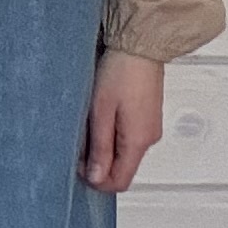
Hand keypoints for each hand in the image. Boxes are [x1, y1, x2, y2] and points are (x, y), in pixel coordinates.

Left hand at [79, 46, 164, 191]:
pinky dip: (113, 136)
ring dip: (104, 148)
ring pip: (124, 153)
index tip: (77, 165)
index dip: (96, 181)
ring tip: (89, 125)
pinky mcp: (147, 117)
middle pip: (122, 168)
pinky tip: (101, 118)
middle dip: (98, 164)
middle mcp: (149, 138)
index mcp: (138, 141)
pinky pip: (129, 138)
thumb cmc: (121, 72)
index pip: (119, 182)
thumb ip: (100, 148)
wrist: (141, 45)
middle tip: (79, 142)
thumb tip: (96, 177)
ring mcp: (150, 128)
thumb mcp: (101, 112)